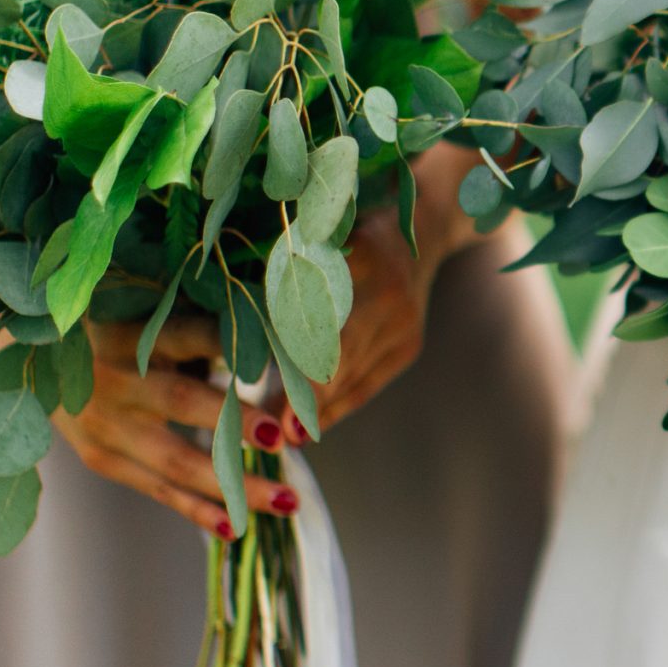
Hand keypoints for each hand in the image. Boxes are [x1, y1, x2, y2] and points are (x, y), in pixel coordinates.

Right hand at [50, 317, 293, 537]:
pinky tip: (236, 528)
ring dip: (234, 486)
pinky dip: (198, 510)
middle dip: (234, 423)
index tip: (283, 360)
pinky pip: (158, 489)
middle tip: (283, 438)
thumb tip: (277, 340)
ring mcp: (104, 425)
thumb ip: (204, 329)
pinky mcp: (101, 459)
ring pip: (176, 461)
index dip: (233, 346)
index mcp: (133, 331)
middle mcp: (114, 377)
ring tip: (287, 500)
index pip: (191, 335)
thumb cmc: (121, 330)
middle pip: (181, 402)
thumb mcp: (152, 316)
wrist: (36, 363)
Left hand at [272, 214, 444, 435]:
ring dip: (314, 407)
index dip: (292, 349)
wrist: (423, 234)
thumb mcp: (321, 241)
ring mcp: (404, 322)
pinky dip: (336, 408)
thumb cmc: (350, 237)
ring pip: (349, 375)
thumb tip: (243, 328)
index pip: (317, 311)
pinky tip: (310, 429)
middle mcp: (387, 292)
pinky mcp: (409, 346)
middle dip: (305, 394)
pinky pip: (367, 386)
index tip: (263, 383)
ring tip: (279, 432)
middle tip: (274, 429)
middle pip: (339, 352)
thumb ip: (290, 276)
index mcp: (361, 255)